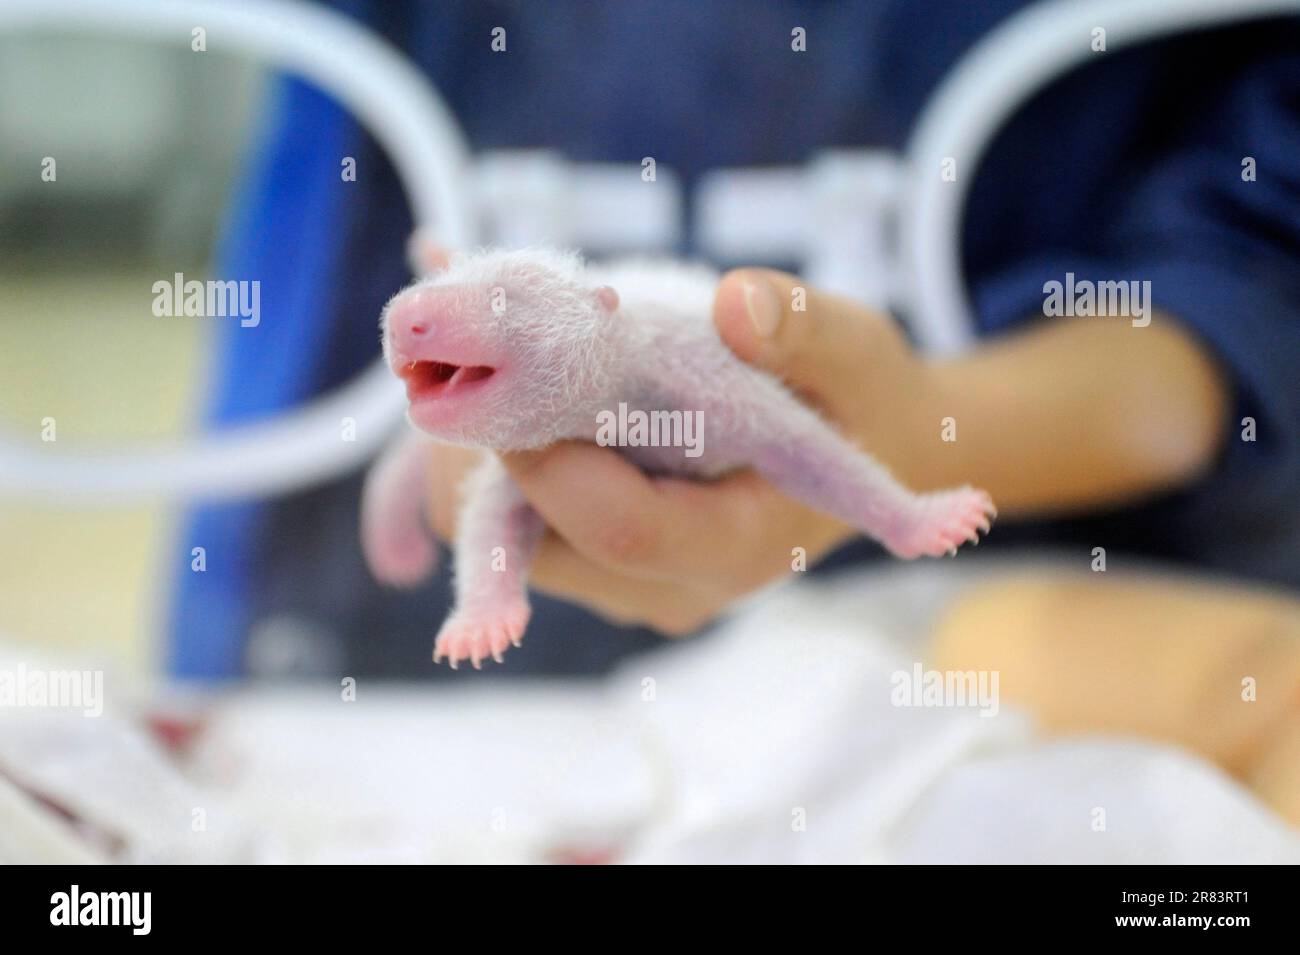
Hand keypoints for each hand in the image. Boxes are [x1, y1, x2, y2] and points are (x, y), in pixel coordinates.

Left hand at [424, 269, 931, 634]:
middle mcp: (669, 586)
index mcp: (737, 547)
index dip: (552, 450)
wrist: (860, 454)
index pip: (620, 528)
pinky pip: (502, 521)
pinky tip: (491, 367)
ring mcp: (625, 584)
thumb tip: (736, 303)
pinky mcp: (594, 564)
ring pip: (495, 534)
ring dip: (476, 437)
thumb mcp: (855, 349)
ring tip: (488, 342)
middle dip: (485, 438)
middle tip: (479, 335)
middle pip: (528, 540)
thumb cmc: (858, 399)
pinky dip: (487, 443)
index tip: (519, 359)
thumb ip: (803, 328)